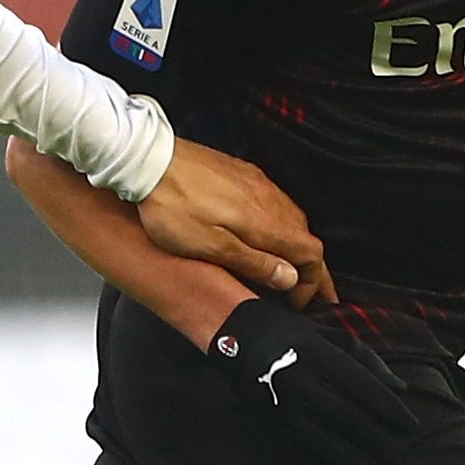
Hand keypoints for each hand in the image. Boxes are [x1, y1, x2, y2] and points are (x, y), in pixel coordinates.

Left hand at [138, 139, 335, 299]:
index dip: (315, 283)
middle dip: (311, 269)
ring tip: (291, 268)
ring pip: (292, 219)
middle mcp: (268, 199)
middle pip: (306, 237)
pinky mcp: (242, 173)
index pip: (311, 255)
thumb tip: (290, 278)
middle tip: (311, 292)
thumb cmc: (172, 206)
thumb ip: (254, 263)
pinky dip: (279, 225)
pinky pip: (274, 202)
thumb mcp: (211, 247)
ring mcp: (256, 183)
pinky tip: (266, 233)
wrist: (149, 161)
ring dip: (296, 246)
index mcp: (265, 222)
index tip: (304, 303)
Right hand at [208, 297, 416, 464]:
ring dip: (352, 460)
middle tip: (399, 454)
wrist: (239, 337)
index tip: (411, 426)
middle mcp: (299, 378)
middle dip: (376, 438)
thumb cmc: (296, 336)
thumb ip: (368, 360)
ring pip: (320, 439)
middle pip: (344, 415)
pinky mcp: (266, 422)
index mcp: (318, 354)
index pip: (361, 385)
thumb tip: (401, 389)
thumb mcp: (331, 336)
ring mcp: (280, 403)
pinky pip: (294, 454)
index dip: (389, 408)